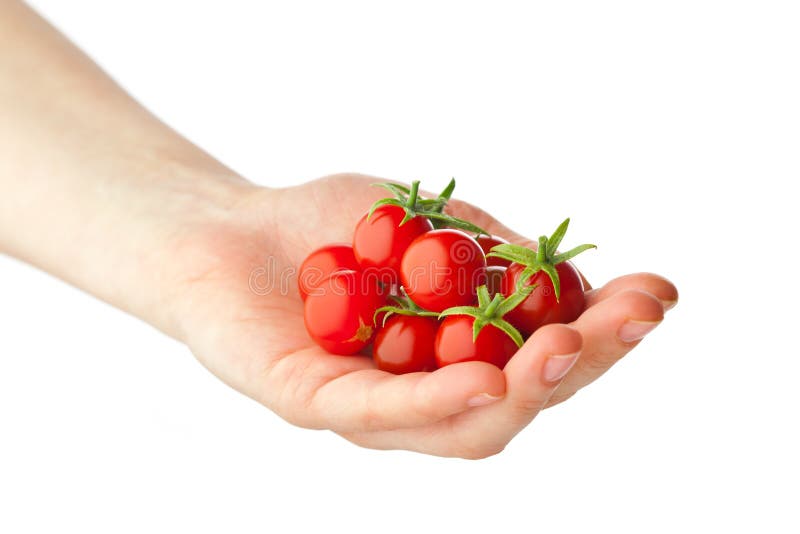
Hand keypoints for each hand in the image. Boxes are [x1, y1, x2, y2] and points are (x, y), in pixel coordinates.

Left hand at [166, 173, 677, 457]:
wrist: (226, 225)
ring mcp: (371, 410)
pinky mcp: (313, 404)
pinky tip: (485, 378)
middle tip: (627, 322)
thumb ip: (495, 254)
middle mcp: (424, 395)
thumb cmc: (332, 226)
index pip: (545, 357)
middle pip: (520, 401)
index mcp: (459, 355)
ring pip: (463, 427)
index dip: (608, 333)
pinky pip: (380, 414)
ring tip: (567, 351)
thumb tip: (579, 280)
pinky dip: (436, 401)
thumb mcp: (430, 222)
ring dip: (525, 391)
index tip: (659, 292)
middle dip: (583, 364)